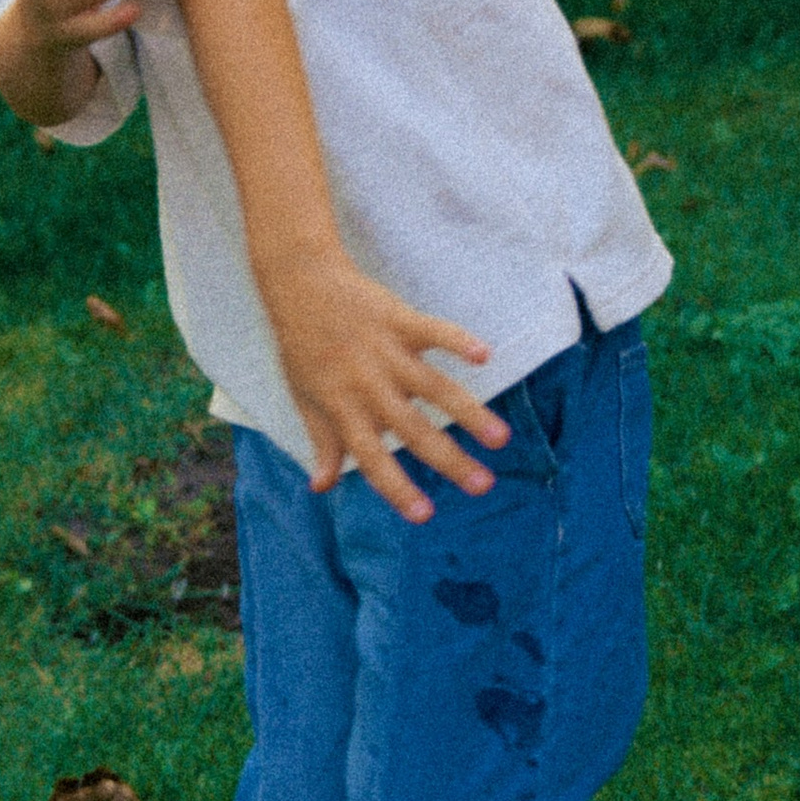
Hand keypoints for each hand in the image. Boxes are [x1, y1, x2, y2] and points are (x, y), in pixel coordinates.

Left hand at [262, 241, 508, 525]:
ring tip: (501, 439)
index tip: (425, 515)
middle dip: (450, 460)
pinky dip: (458, 341)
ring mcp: (385, 351)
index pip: (372, 458)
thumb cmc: (302, 347)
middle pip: (413, 430)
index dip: (397, 488)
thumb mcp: (305, 399)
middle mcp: (367, 385)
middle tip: (484, 486)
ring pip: (433, 387)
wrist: (299, 285)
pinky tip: (484, 356)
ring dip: (469, 413)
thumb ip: (323, 443)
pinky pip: (433, 331)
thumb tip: (321, 487)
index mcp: (343, 409)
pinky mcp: (399, 319)